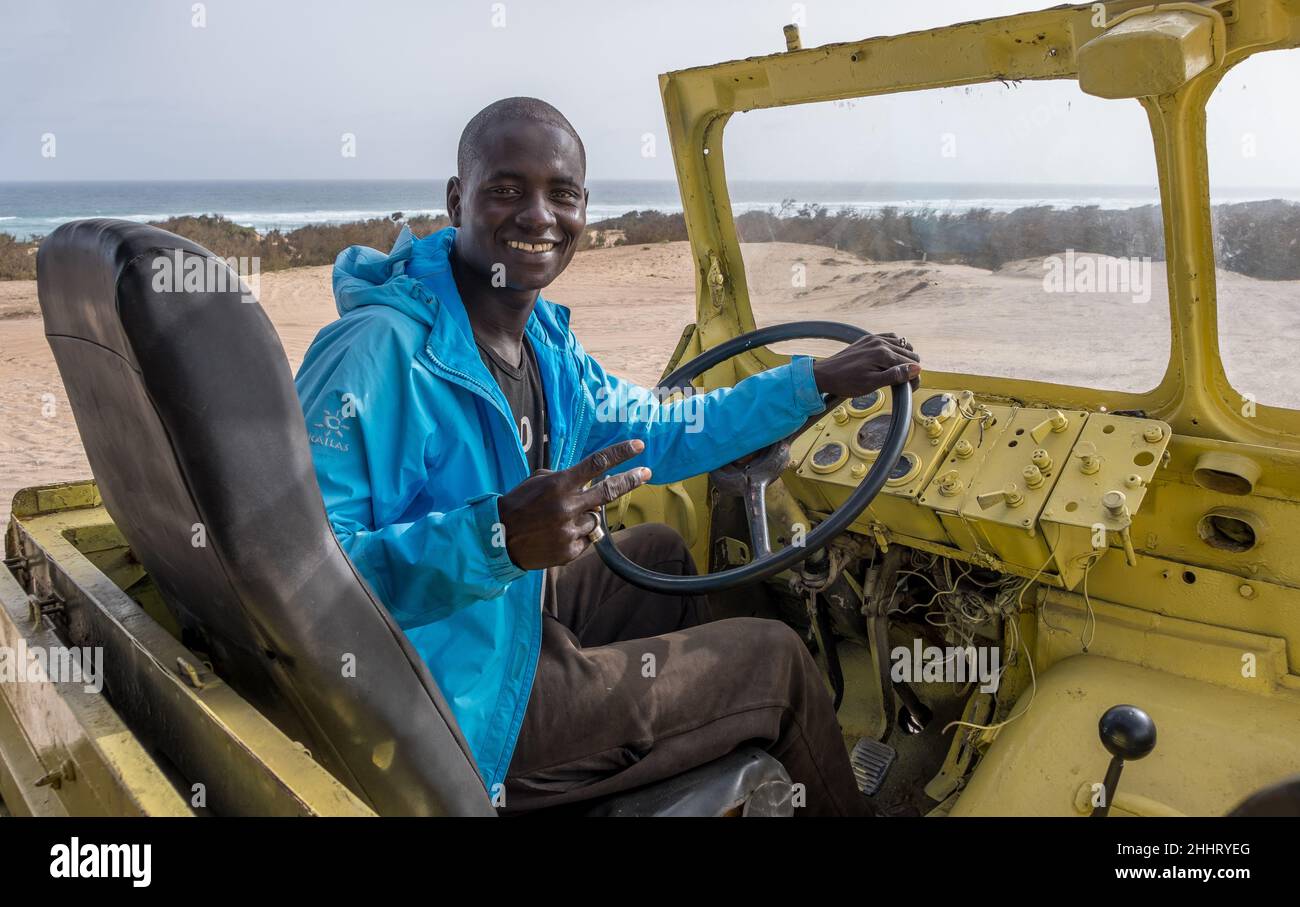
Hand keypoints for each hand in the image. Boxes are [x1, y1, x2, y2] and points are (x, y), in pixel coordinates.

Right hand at [497, 439, 650, 570]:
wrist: (498, 539)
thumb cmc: (518, 505)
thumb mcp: (537, 481)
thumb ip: (564, 478)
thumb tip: (589, 481)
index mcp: (558, 485)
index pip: (596, 464)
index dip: (620, 454)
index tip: (637, 446)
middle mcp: (567, 506)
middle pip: (608, 491)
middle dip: (631, 480)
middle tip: (646, 472)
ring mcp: (570, 530)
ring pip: (595, 518)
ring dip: (586, 515)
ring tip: (560, 520)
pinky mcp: (570, 551)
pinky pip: (586, 539)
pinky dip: (577, 535)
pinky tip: (557, 534)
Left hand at [811, 332, 920, 398]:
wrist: (825, 375)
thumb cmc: (846, 382)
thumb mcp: (872, 384)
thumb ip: (895, 375)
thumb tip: (916, 369)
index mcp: (883, 354)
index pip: (911, 365)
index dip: (913, 378)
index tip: (908, 389)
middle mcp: (881, 343)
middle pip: (910, 354)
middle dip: (910, 368)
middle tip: (902, 382)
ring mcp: (874, 339)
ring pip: (903, 345)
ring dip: (903, 357)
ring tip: (896, 372)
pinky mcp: (868, 339)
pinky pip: (891, 338)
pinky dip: (895, 347)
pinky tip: (891, 357)